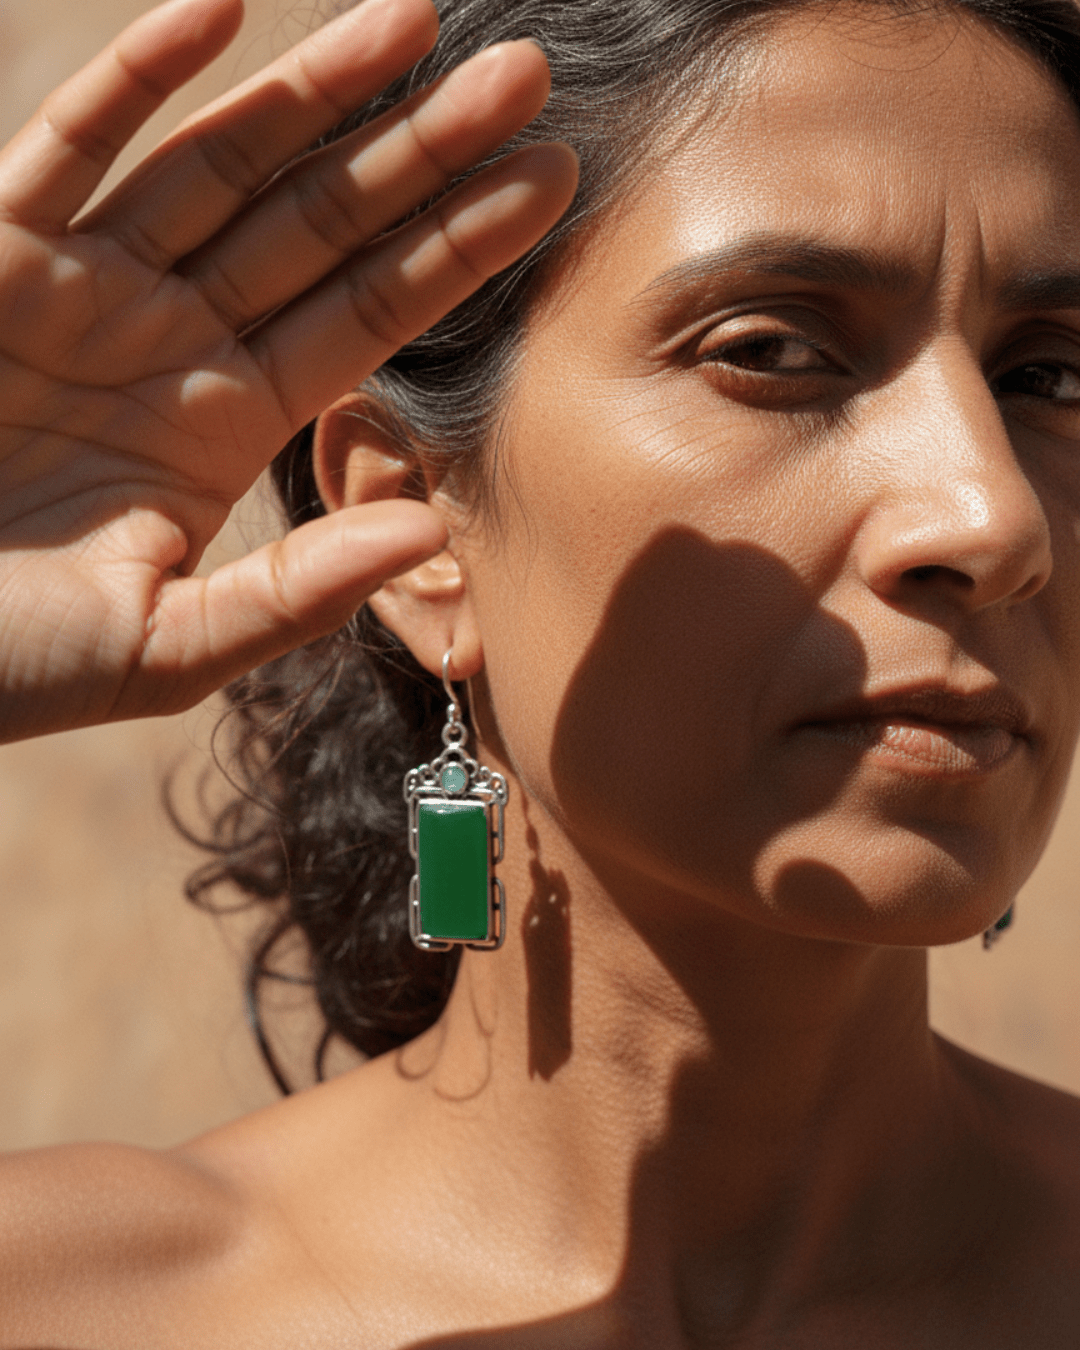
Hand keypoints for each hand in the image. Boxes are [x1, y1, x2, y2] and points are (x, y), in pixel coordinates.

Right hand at [0, 0, 575, 742]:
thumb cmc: (10, 658)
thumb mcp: (167, 647)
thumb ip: (295, 592)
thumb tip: (430, 530)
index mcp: (233, 422)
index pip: (372, 314)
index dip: (461, 246)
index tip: (551, 180)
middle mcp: (178, 339)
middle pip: (324, 224)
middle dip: (421, 148)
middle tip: (526, 75)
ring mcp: (91, 288)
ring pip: (220, 164)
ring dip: (313, 90)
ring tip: (416, 20)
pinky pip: (70, 145)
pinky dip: (137, 77)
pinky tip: (220, 8)